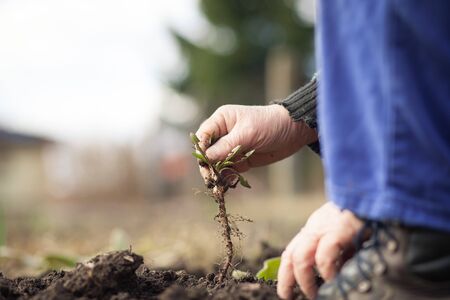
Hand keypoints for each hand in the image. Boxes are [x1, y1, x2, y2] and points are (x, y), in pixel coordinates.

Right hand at [195, 104, 316, 182]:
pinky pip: (229, 170)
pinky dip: (228, 178)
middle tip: (211, 179)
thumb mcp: (247, 133)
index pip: (203, 136)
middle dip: (208, 166)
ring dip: (218, 174)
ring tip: (221, 185)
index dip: (201, 150)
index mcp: (221, 120)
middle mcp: (224, 133)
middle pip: (207, 152)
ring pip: (217, 164)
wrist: (293, 131)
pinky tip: (231, 184)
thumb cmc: (269, 124)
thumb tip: (206, 157)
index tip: (204, 163)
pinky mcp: (241, 159)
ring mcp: (232, 147)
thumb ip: (226, 146)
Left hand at [277, 202, 362, 299]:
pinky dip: (326, 271)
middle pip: (290, 255)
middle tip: (292, 296)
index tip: (287, 291)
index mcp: (315, 227)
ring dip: (304, 280)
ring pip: (301, 256)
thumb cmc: (366, 214)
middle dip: (287, 279)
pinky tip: (333, 279)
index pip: (292, 251)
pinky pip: (325, 254)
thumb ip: (338, 251)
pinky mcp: (341, 228)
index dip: (286, 273)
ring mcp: (326, 227)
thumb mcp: (347, 234)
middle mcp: (316, 226)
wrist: (378, 189)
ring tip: (314, 294)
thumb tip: (336, 275)